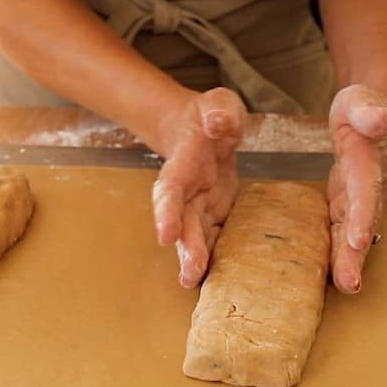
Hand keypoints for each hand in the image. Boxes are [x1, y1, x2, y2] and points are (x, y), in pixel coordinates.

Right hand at [150, 87, 245, 287]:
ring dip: (197, 258)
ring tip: (194, 282)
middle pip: (182, 222)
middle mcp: (188, 191)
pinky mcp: (216, 212)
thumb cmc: (211, 116)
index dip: (167, 213)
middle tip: (188, 275)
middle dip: (185, 248)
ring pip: (196, 235)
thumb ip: (220, 111)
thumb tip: (218, 123)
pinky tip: (222, 275)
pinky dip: (217, 254)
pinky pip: (216, 235)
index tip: (164, 235)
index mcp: (183, 166)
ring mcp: (201, 204)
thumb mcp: (219, 104)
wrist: (202, 129)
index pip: (171, 191)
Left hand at [327, 84, 386, 293]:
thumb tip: (386, 119)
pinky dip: (337, 255)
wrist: (372, 114)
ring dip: (350, 262)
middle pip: (362, 223)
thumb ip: (370, 112)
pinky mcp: (346, 205)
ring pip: (354, 234)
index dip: (362, 215)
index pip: (366, 190)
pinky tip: (331, 279)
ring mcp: (359, 199)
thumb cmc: (364, 108)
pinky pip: (341, 233)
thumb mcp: (361, 101)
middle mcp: (369, 187)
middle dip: (356, 253)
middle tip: (351, 283)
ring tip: (346, 287)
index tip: (357, 239)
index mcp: (369, 162)